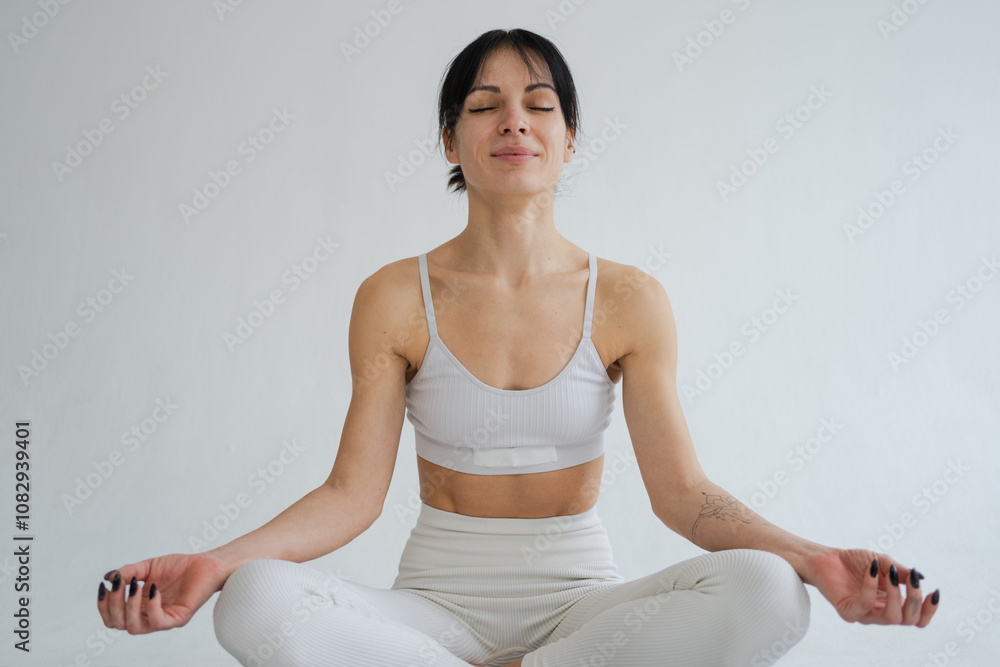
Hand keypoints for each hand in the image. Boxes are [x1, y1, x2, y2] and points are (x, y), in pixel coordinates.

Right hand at [97, 552, 227, 633]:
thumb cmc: (179, 567)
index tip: (104, 586)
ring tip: (134, 587)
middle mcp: (149, 616)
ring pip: (134, 627)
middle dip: (113, 604)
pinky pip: (157, 622)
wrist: (206, 563)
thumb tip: (109, 578)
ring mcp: (163, 619)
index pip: (113, 618)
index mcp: (140, 607)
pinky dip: (151, 606)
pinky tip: (153, 589)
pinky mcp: (178, 618)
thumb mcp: (148, 567)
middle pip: (119, 624)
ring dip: (129, 606)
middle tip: (119, 584)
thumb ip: (129, 572)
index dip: (104, 605)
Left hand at [803, 547, 939, 625]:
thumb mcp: (883, 562)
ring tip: (891, 574)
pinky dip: (871, 586)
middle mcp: (880, 613)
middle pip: (909, 620)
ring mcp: (865, 614)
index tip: (934, 592)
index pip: (918, 619)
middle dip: (914, 599)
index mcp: (893, 604)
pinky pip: (865, 604)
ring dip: (896, 594)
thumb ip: (900, 571)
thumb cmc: (856, 561)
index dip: (929, 610)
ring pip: (892, 617)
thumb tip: (920, 578)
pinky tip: (870, 570)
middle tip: (912, 578)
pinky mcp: (848, 611)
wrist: (827, 557)